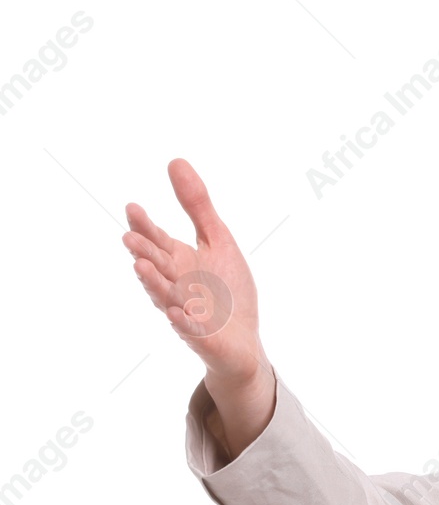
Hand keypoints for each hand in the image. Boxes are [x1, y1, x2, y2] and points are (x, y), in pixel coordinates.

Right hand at [124, 159, 268, 389]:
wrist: (242, 342)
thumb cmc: (227, 290)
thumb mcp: (218, 241)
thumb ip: (197, 206)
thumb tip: (175, 161)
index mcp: (178, 260)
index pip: (156, 240)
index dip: (145, 226)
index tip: (133, 208)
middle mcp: (176, 284)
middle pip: (157, 266)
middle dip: (144, 252)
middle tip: (130, 238)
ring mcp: (187, 311)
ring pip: (166, 296)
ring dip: (154, 283)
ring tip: (141, 267)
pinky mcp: (202, 336)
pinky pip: (191, 330)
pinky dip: (184, 322)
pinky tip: (178, 314)